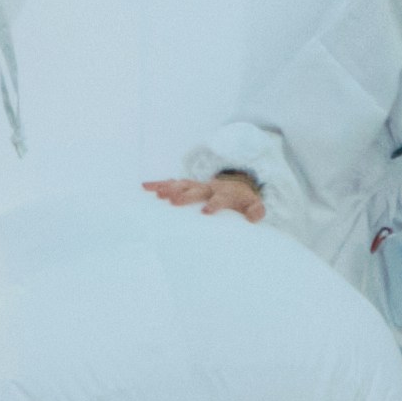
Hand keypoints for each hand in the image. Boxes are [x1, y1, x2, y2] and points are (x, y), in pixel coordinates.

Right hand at [143, 170, 266, 221]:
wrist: (236, 185)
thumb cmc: (242, 201)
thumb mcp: (254, 206)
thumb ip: (256, 211)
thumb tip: (252, 218)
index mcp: (226, 193)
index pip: (220, 198)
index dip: (214, 204)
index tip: (206, 212)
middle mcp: (209, 187)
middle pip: (197, 189)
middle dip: (186, 194)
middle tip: (174, 201)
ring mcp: (197, 185)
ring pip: (182, 184)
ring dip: (170, 188)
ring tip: (157, 194)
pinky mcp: (188, 186)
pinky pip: (172, 183)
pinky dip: (159, 184)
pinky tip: (145, 187)